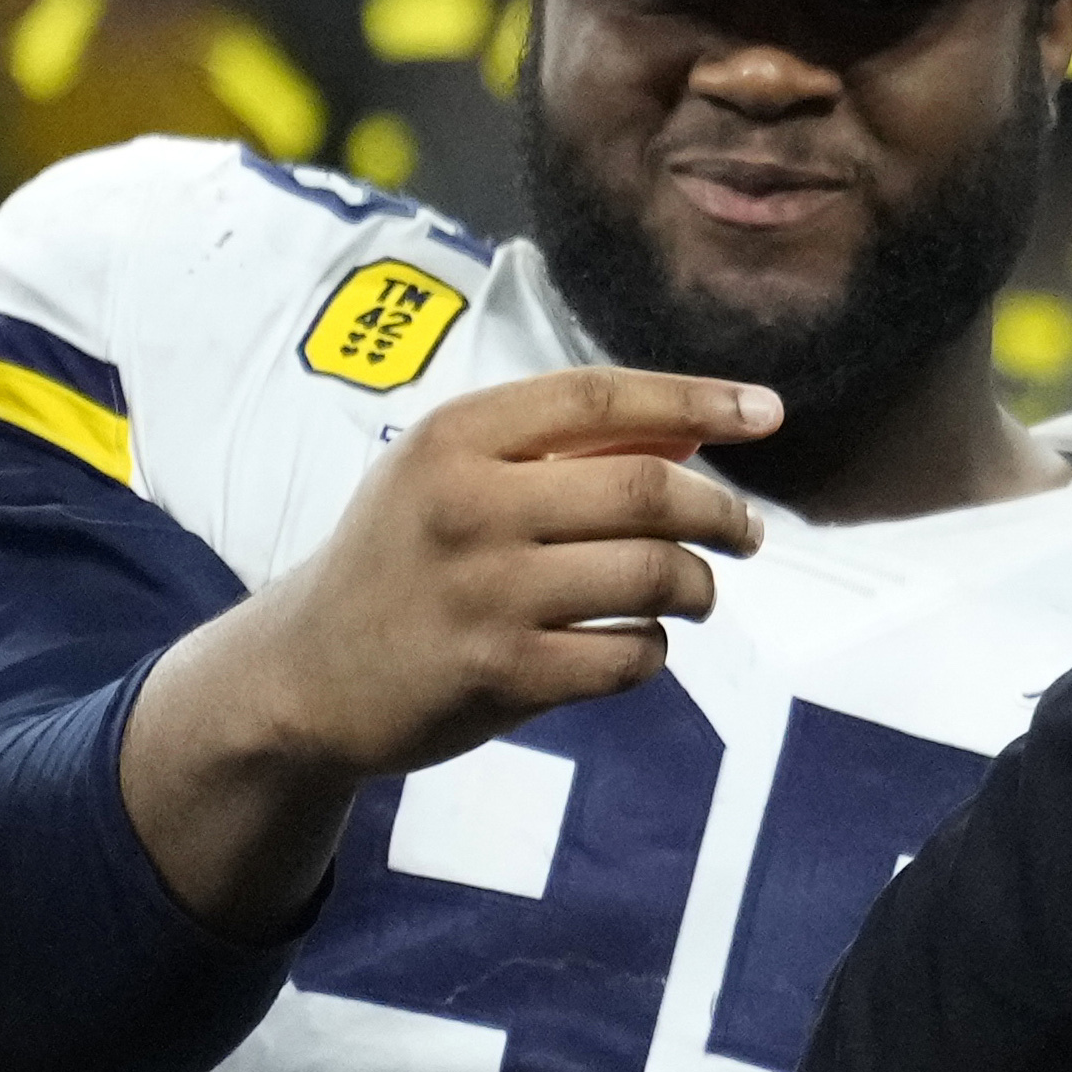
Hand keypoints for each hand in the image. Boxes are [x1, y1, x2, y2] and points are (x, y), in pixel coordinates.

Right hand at [235, 368, 773, 778]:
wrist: (305, 674)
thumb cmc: (405, 556)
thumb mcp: (456, 475)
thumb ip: (569, 446)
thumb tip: (705, 420)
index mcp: (453, 439)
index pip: (600, 396)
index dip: (698, 398)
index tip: (767, 413)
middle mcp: (467, 506)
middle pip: (649, 488)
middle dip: (722, 511)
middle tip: (746, 531)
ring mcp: (484, 594)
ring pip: (654, 575)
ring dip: (699, 587)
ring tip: (696, 592)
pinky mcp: (499, 674)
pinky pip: (627, 656)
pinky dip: (652, 652)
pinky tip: (636, 644)